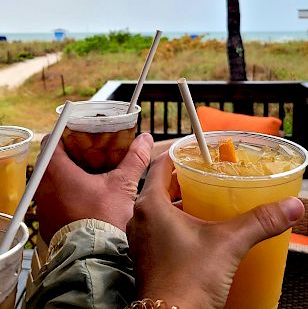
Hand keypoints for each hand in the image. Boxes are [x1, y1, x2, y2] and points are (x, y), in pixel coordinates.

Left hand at [36, 132, 152, 243]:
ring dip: (66, 173)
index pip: (52, 139)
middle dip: (68, 153)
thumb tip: (144, 140)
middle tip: (87, 151)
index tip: (80, 133)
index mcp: (55, 169)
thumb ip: (134, 159)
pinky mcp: (46, 220)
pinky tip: (82, 195)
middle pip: (51, 158)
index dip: (65, 133)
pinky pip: (51, 197)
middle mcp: (42, 184)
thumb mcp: (122, 185)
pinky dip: (63, 192)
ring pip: (50, 179)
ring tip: (87, 172)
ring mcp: (42, 204)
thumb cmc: (103, 220)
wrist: (93, 259)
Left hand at [127, 152, 303, 308]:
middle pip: (161, 187)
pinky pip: (159, 229)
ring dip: (180, 203)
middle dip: (183, 180)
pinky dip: (175, 224)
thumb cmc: (188, 280)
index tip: (196, 151)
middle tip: (207, 175)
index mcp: (150, 204)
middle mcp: (139, 217)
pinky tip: (197, 232)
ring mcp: (141, 238)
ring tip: (205, 201)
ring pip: (160, 209)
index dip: (178, 155)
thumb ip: (260, 221)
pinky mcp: (146, 255)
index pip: (161, 166)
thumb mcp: (228, 244)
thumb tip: (291, 205)